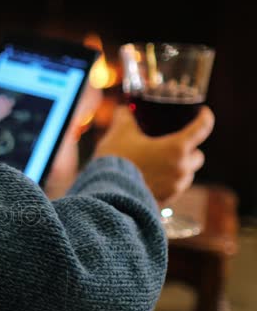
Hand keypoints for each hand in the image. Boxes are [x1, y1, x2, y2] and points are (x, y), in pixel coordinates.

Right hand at [93, 105, 214, 205]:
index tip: (203, 112)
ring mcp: (175, 187)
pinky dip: (166, 182)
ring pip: (186, 174)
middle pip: (198, 156)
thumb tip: (125, 110)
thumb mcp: (120, 132)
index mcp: (176, 148)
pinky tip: (151, 178)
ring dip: (178, 167)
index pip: (202, 128)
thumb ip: (125, 117)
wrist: (107, 191)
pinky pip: (173, 188)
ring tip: (159, 164)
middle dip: (189, 150)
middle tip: (172, 144)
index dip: (205, 117)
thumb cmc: (117, 159)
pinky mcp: (166, 200)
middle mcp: (182, 168)